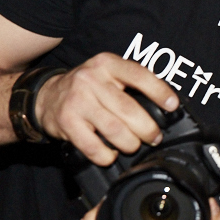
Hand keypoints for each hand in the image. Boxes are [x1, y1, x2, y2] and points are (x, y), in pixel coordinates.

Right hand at [34, 52, 179, 165]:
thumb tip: (165, 108)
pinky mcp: (66, 121)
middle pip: (129, 109)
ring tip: (133, 146)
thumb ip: (131, 85)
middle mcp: (91, 79)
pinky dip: (106, 155)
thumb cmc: (88, 89)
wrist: (46, 96)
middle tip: (154, 137)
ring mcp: (77, 100)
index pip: (139, 75)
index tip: (173, 106)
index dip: (159, 92)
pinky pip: (93, 146)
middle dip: (147, 129)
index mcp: (107, 64)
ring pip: (114, 129)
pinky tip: (110, 154)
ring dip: (129, 143)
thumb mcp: (108, 75)